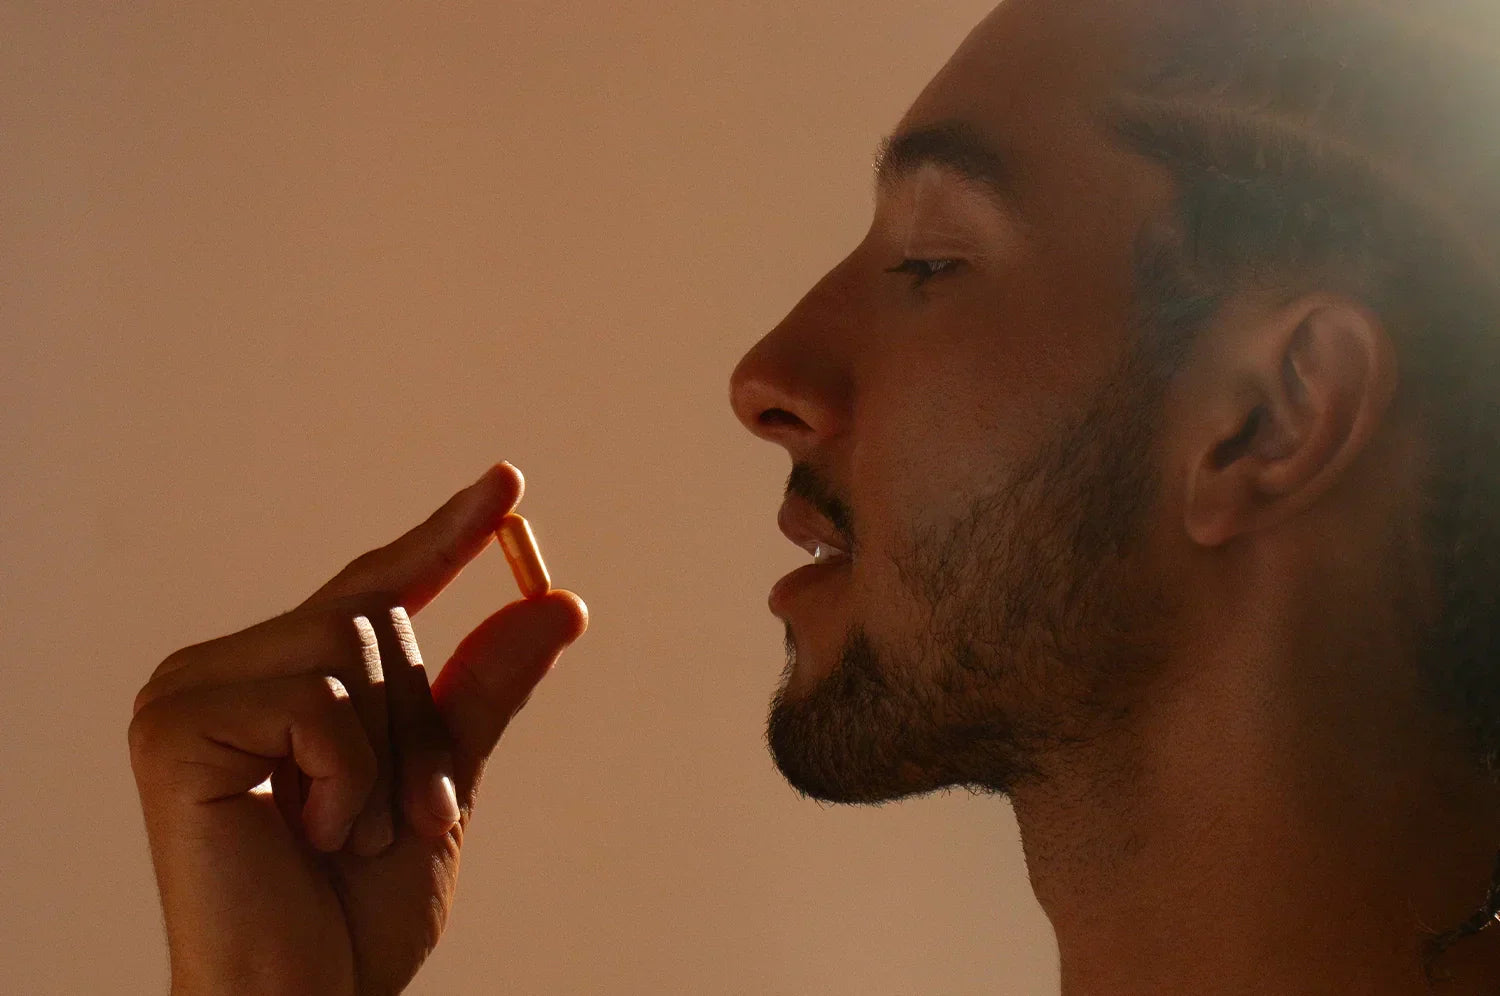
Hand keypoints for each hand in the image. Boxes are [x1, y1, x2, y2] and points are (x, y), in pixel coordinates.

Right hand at [128, 463, 587, 994]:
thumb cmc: (354, 912)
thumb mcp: (441, 783)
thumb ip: (483, 691)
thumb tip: (557, 602)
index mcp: (273, 678)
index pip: (370, 588)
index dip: (442, 535)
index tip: (508, 482)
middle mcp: (219, 668)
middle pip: (372, 618)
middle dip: (423, 727)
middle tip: (411, 818)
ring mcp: (187, 690)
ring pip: (351, 652)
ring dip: (388, 761)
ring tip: (349, 836)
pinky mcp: (175, 725)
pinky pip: (320, 704)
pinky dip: (346, 779)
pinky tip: (310, 836)